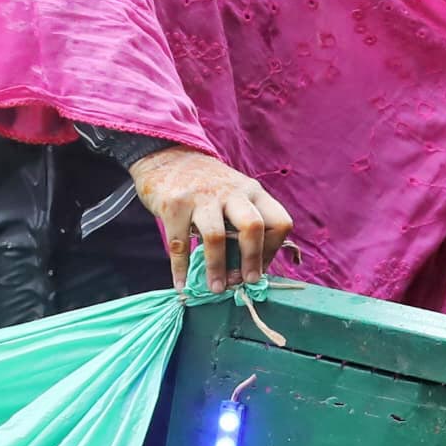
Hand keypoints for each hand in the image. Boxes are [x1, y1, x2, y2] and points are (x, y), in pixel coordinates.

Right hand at [128, 146, 290, 293]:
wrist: (167, 156)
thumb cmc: (206, 185)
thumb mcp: (234, 194)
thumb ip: (243, 224)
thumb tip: (246, 271)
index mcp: (252, 192)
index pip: (279, 222)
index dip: (272, 251)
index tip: (259, 269)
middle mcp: (231, 193)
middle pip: (253, 227)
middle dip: (252, 260)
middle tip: (245, 281)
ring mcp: (201, 198)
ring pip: (216, 237)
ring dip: (217, 269)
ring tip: (215, 288)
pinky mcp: (174, 205)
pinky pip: (179, 244)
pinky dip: (181, 269)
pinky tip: (182, 284)